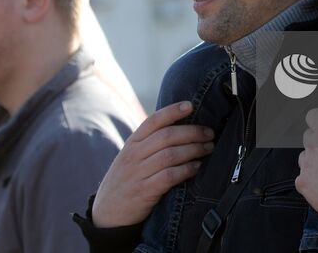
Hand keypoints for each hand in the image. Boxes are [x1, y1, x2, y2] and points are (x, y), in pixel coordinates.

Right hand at [91, 101, 214, 227]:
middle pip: (167, 136)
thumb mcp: (131, 157)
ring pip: (170, 155)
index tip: (190, 105)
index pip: (153, 121)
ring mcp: (138, 173)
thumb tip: (180, 128)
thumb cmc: (126, 181)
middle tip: (210, 133)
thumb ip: (149, 144)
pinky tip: (197, 167)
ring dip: (194, 150)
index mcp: (132, 143)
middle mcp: (133, 155)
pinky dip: (186, 170)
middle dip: (192, 132)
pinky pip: (169, 176)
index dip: (172, 111)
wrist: (107, 213)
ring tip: (208, 148)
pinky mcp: (144, 192)